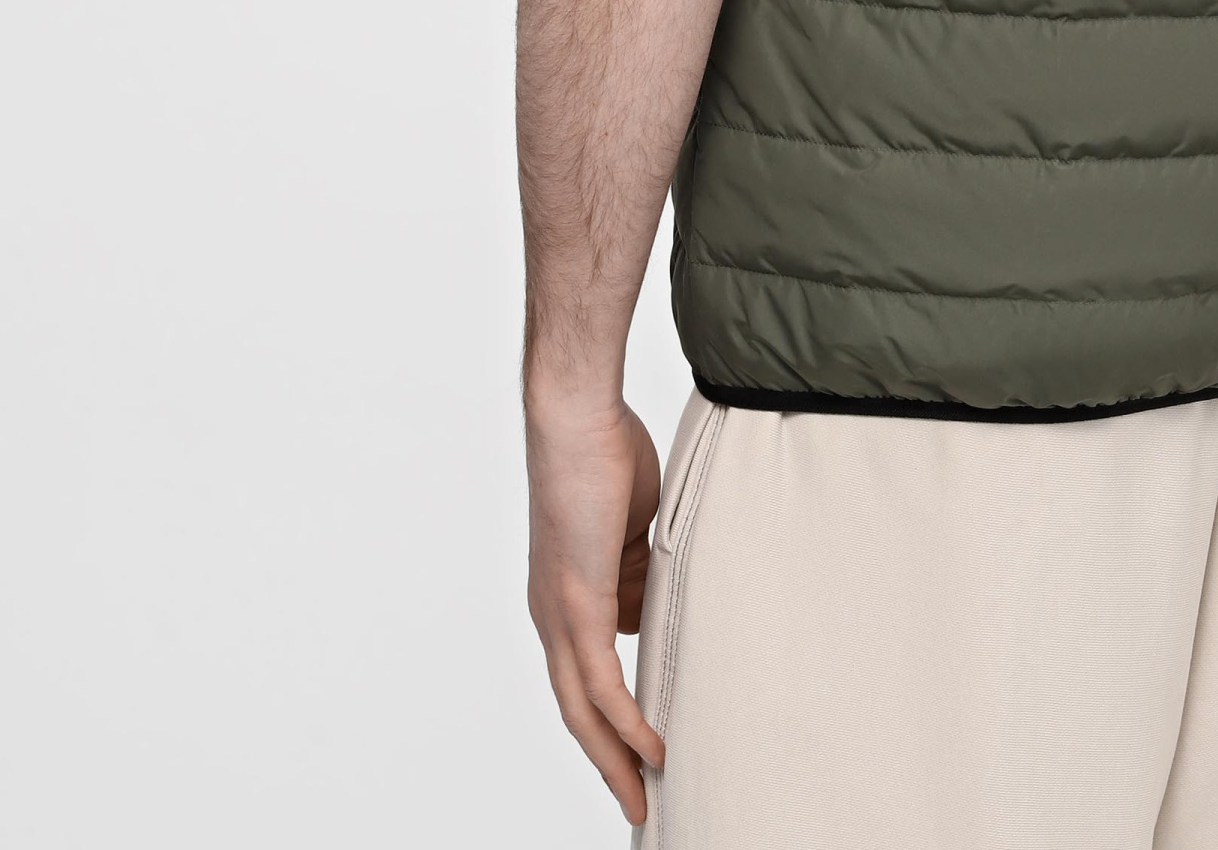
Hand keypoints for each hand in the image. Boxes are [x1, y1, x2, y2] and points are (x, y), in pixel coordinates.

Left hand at [526, 397, 665, 821]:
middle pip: (576, 711)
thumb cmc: (606, 451)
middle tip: (635, 803)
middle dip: (606, 763)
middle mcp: (552, 615)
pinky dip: (626, 722)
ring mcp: (559, 613)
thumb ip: (642, 571)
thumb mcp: (633, 528)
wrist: (577, 415)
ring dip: (616, 758)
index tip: (641, 751)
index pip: (585, 678)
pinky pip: (601, 682)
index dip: (610, 723)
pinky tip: (650, 751)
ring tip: (643, 797)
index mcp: (564, 597)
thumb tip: (665, 602)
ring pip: (583, 709)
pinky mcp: (576, 604)